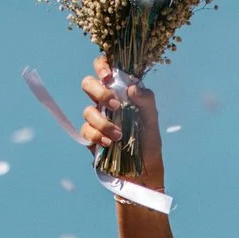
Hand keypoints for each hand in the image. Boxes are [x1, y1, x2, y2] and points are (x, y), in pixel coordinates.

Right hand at [79, 56, 165, 190]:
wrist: (143, 172)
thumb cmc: (149, 143)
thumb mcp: (152, 120)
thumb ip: (147, 101)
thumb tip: (132, 88)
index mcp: (120, 93)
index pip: (105, 69)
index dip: (102, 66)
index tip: (108, 76)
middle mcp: (105, 103)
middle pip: (88, 84)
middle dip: (99, 92)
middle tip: (115, 105)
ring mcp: (96, 119)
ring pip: (87, 110)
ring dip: (103, 122)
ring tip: (119, 135)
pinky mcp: (91, 137)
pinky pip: (86, 131)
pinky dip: (97, 136)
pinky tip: (109, 143)